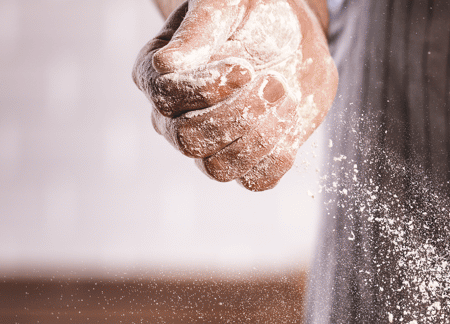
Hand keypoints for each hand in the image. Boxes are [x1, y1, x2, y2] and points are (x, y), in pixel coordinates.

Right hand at [133, 0, 337, 190]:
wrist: (292, 37)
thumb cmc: (251, 14)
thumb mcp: (225, 8)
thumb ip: (198, 31)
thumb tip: (167, 65)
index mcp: (157, 76)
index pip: (166, 97)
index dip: (207, 88)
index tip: (245, 67)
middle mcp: (174, 118)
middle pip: (188, 139)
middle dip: (238, 114)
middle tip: (274, 82)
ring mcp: (209, 146)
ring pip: (218, 168)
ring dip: (260, 135)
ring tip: (285, 95)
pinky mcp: (247, 163)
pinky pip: (257, 181)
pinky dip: (278, 154)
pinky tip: (288, 118)